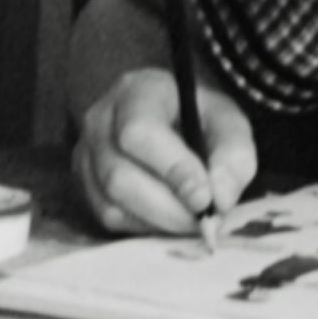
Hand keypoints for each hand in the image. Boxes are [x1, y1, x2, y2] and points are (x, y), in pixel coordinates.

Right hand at [73, 68, 257, 235]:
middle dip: (168, 208)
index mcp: (138, 91)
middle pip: (120, 176)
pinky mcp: (83, 184)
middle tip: (203, 221)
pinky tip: (168, 218)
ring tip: (191, 221)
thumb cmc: (199, 117)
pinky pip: (108, 217)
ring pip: (112, 204)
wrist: (169, 118)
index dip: (173, 169)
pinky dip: (143, 227)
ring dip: (158, 222)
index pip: (141, 132)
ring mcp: (85, 154)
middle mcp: (100, 120)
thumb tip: (220, 199)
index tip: (205, 198)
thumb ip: (234, 155)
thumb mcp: (229, 123)